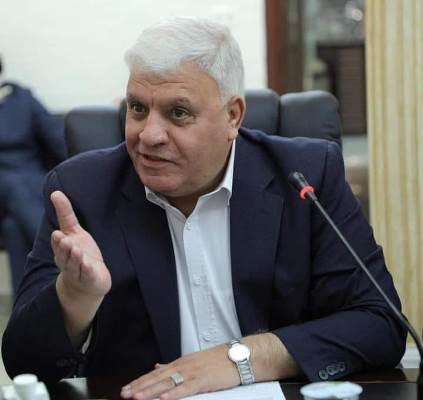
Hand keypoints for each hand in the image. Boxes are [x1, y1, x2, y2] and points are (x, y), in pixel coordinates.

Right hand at [51, 190, 110, 298]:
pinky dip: (86, 271)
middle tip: (64, 240)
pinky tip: (88, 266)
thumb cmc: (80, 253)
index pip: (58, 244)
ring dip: (75, 258)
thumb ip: (65, 213)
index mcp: (63, 250)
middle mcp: (68, 261)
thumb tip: (55, 192)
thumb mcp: (74, 232)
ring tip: (76, 250)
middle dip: (64, 249)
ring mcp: (78, 272)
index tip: (58, 233)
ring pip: (74, 266)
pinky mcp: (90, 279)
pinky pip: (87, 275)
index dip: (58, 241)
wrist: (88, 282)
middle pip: (64, 256)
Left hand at [120, 345, 238, 399]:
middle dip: (140, 386)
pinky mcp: (203, 380)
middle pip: (158, 377)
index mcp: (180, 362)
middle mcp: (183, 366)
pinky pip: (186, 388)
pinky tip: (163, 398)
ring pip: (168, 382)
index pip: (156, 372)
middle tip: (124, 393)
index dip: (140, 381)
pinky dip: (174, 393)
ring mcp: (193, 372)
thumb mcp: (193, 361)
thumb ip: (174, 365)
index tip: (127, 388)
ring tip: (137, 397)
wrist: (237, 356)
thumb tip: (157, 365)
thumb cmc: (217, 360)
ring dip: (151, 390)